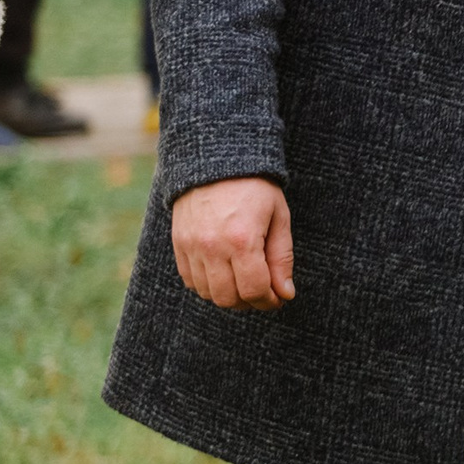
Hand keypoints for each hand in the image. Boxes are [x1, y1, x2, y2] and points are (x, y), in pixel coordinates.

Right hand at [171, 177, 295, 309]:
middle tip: (263, 293)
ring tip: (245, 282)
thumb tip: (285, 294)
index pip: (254, 289)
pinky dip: (208, 286)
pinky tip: (224, 274)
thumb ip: (282, 258)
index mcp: (242, 240)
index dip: (269, 301)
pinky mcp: (178, 245)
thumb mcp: (279, 217)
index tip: (278, 299)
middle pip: (228, 298)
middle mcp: (212, 248)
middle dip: (250, 302)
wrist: (216, 162)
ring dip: (228, 296)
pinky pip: (190, 281)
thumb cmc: (255, 188)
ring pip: (208, 293)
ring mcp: (191, 248)